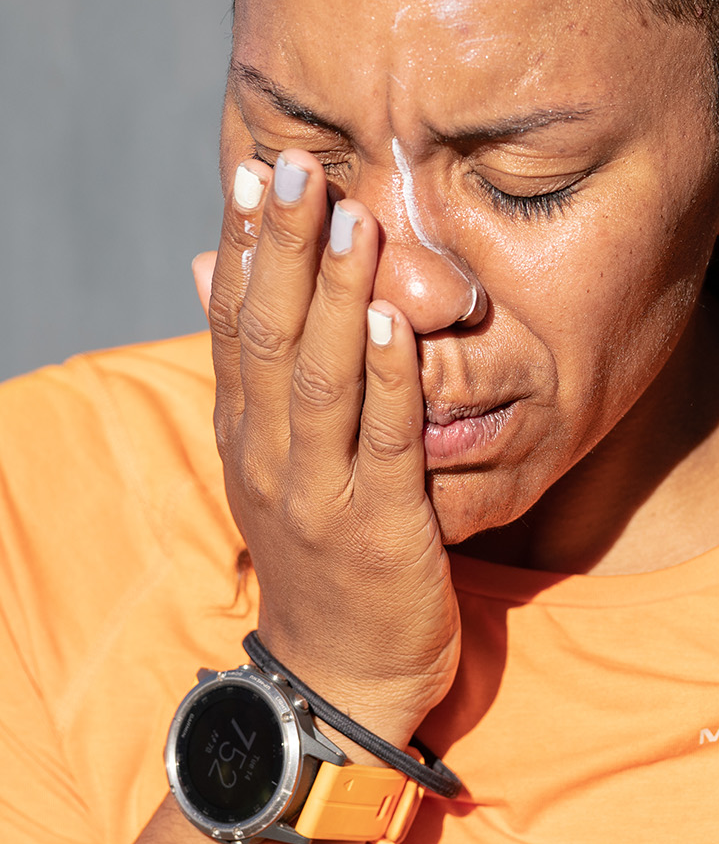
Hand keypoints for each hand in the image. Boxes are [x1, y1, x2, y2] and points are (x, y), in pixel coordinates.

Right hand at [202, 149, 461, 753]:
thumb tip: (202, 264)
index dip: (244, 246)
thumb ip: (250, 363)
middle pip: (269, 335)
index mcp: (244, 430)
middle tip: (297, 168)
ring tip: (351, 221)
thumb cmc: (318, 546)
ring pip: (320, 379)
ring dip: (334, 297)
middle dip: (282, 250)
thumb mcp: (266, 454)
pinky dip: (384, 380)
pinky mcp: (379, 528)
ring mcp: (319, 491)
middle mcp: (268, 453)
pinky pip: (383, 442)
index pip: (235, 321)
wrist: (340, 676)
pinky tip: (391, 322)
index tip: (257, 171)